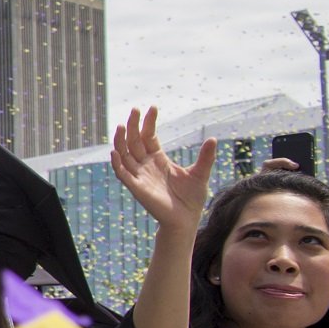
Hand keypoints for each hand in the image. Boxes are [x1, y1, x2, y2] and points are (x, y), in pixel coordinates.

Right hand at [110, 107, 214, 233]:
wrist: (186, 219)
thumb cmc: (192, 198)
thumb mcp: (200, 173)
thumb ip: (205, 157)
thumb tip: (213, 139)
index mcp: (158, 159)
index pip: (149, 136)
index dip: (148, 123)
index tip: (152, 108)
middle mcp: (146, 165)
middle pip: (134, 141)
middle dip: (133, 126)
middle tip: (134, 110)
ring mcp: (139, 175)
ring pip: (124, 154)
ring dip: (121, 141)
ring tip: (122, 126)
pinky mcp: (136, 188)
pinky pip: (122, 173)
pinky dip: (117, 163)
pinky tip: (115, 152)